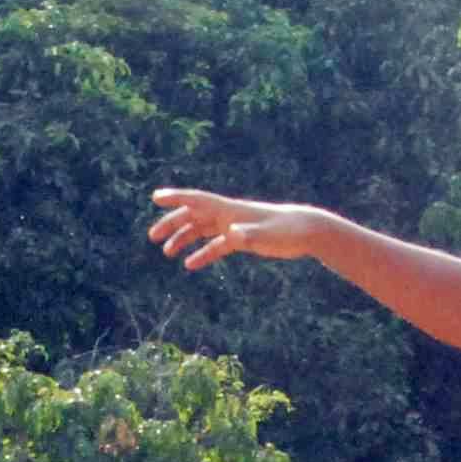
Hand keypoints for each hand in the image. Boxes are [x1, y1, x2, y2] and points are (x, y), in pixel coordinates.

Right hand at [148, 189, 325, 271]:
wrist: (307, 231)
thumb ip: (248, 235)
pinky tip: (191, 264)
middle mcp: (229, 215)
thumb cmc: (288, 230)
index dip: (176, 197)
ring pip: (202, 229)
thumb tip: (231, 235)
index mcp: (230, 210)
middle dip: (172, 223)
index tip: (155, 197)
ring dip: (184, 238)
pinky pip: (215, 245)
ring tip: (167, 252)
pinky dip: (202, 253)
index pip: (198, 200)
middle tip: (153, 236)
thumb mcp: (267, 235)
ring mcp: (234, 226)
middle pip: (194, 215)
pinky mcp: (242, 238)